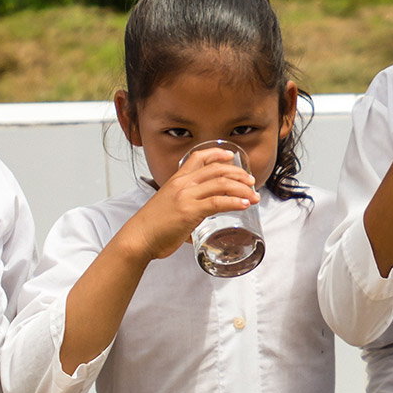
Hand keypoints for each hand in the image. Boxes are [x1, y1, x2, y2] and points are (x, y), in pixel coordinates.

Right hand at [120, 145, 257, 262]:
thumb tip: (200, 217)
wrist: (138, 238)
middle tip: (251, 181)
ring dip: (243, 189)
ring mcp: (186, 196)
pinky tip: (245, 205)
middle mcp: (183, 184)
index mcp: (176, 180)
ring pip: (221, 184)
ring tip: (254, 195)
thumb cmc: (152, 226)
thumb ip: (186, 206)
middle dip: (239, 174)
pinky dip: (235, 202)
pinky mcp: (190, 211)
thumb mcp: (168, 206)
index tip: (231, 156)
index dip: (217, 153)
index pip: (198, 157)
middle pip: (217, 169)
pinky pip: (218, 202)